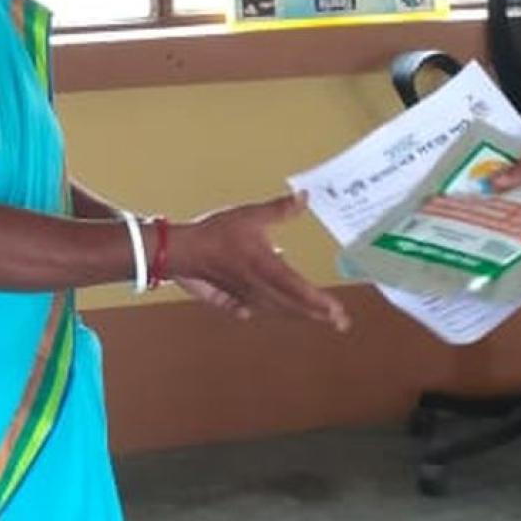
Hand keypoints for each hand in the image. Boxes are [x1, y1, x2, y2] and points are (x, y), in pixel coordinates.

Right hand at [174, 193, 350, 330]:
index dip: (320, 302)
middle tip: (340, 322)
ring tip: (318, 319)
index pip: (299, 289)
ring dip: (299, 316)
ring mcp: (245, 297)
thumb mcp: (250, 215)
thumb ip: (280, 209)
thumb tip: (305, 198)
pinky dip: (271, 311)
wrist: (180, 251)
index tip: (338, 311)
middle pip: (293, 306)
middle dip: (318, 315)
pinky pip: (257, 309)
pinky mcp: (230, 299)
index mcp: (266, 268)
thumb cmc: (216, 233)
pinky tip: (273, 313)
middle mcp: (259, 288)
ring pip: (278, 311)